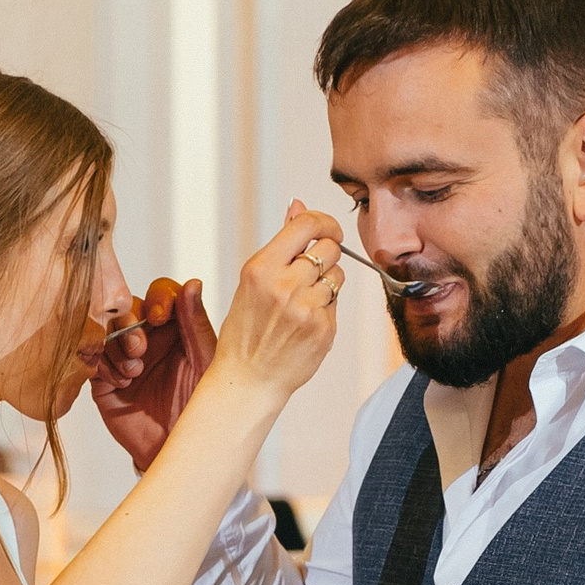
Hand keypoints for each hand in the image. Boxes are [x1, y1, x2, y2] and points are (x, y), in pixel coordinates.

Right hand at [91, 277, 215, 471]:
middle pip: (126, 307)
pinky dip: (103, 365)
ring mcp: (123, 359)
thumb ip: (197, 326)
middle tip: (141, 349)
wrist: (179, 452)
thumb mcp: (206, 366)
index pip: (161, 295)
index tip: (161, 317)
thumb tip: (191, 283)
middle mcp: (148, 339)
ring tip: (133, 372)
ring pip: (105, 329)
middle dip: (130, 323)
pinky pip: (91, 358)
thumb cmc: (201, 411)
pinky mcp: (103, 381)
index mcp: (176, 330)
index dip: (158, 299)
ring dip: (116, 345)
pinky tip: (121, 382)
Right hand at [209, 201, 344, 402]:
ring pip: (338, 274)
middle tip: (311, 271)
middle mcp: (284, 286)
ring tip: (303, 300)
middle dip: (325, 254)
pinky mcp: (324, 328)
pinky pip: (337, 302)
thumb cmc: (246, 330)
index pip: (307, 225)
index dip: (325, 222)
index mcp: (261, 269)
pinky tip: (305, 322)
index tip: (328, 230)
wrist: (249, 379)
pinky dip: (325, 307)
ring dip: (327, 282)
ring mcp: (306, 309)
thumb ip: (281, 242)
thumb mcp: (253, 280)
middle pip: (329, 247)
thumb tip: (297, 206)